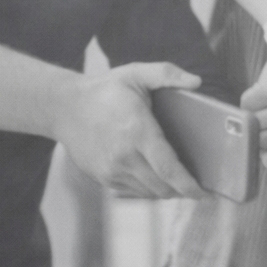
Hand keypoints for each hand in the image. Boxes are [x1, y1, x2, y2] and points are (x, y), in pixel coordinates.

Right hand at [53, 63, 206, 198]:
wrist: (63, 107)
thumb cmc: (105, 90)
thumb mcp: (136, 73)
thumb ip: (167, 74)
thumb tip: (197, 81)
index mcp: (137, 131)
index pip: (169, 168)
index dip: (189, 185)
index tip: (204, 193)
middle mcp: (123, 155)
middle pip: (162, 186)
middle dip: (183, 190)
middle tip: (198, 187)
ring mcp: (110, 169)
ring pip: (148, 192)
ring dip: (167, 191)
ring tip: (180, 183)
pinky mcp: (101, 176)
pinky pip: (132, 191)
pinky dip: (148, 189)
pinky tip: (157, 179)